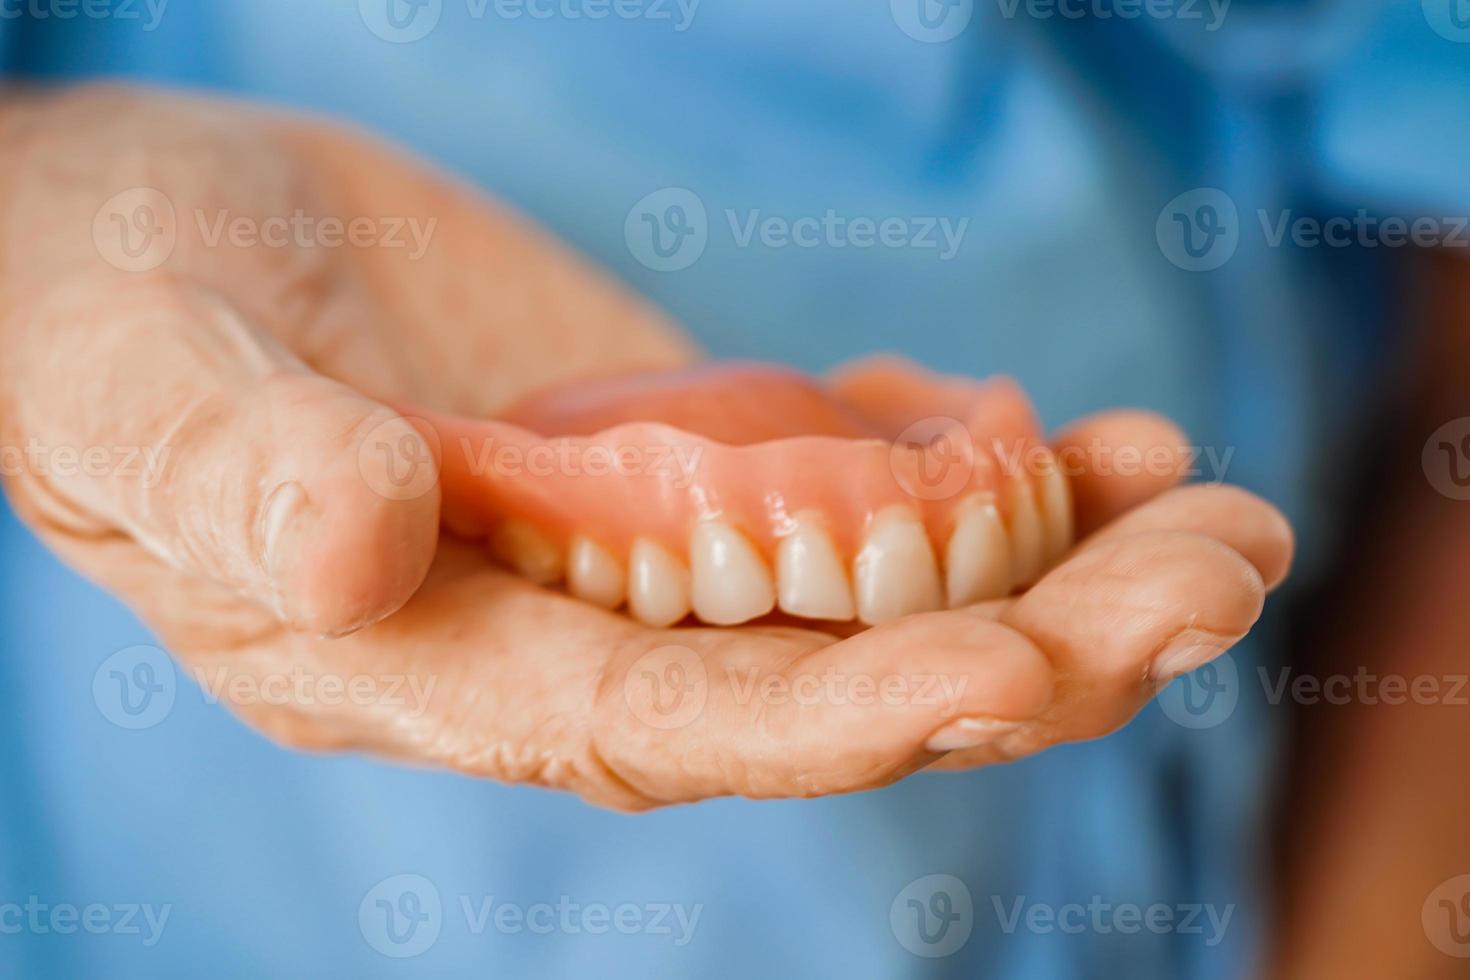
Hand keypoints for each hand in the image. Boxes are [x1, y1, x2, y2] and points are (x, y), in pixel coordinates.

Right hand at [0, 86, 1291, 808]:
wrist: (148, 237)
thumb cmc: (97, 310)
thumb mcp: (129, 372)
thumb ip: (226, 467)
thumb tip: (348, 549)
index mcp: (430, 661)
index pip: (663, 723)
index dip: (842, 712)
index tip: (1022, 669)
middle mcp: (562, 629)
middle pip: (826, 682)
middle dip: (1034, 647)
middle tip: (1224, 578)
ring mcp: (641, 542)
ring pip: (879, 594)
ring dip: (1062, 566)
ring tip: (1223, 517)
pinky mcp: (682, 451)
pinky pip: (858, 487)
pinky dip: (990, 471)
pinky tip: (1110, 445)